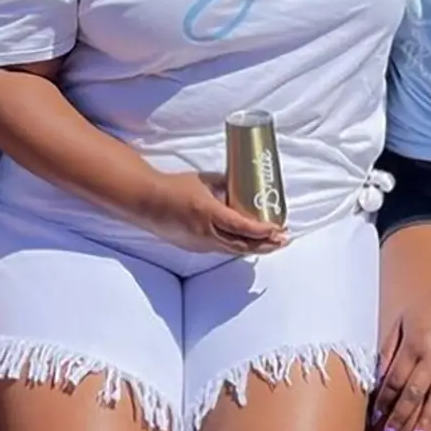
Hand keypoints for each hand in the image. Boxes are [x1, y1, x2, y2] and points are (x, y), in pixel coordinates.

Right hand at [136, 170, 289, 255]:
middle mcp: (206, 233)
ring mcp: (200, 243)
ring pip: (233, 250)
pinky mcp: (194, 247)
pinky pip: (221, 249)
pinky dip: (238, 248)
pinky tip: (247, 245)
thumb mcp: (204, 181)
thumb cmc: (174, 187)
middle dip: (266, 244)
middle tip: (283, 240)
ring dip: (254, 248)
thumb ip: (225, 184)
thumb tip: (242, 185)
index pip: (243, 227)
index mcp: (209, 213)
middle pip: (243, 245)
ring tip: (272, 245)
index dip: (263, 231)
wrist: (147, 201)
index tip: (278, 229)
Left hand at [371, 282, 430, 430]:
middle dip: (399, 417)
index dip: (383, 400)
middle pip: (412, 393)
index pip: (394, 380)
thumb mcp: (402, 319)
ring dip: (426, 421)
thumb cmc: (430, 306)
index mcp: (413, 345)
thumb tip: (378, 374)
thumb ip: (389, 347)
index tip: (375, 417)